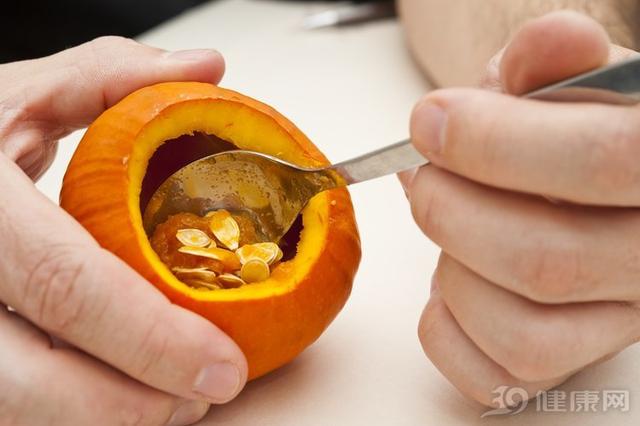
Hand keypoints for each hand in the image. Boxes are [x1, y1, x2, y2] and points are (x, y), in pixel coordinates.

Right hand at [0, 37, 247, 424]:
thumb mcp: (19, 93)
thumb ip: (111, 76)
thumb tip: (207, 68)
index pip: (66, 285)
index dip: (151, 338)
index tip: (224, 365)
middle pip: (31, 381)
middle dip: (132, 404)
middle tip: (209, 393)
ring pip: (16, 408)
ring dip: (108, 415)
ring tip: (176, 398)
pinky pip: (9, 405)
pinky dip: (74, 408)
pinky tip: (121, 389)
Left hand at [402, 11, 639, 405]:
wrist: (580, 182)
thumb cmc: (570, 129)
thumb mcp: (569, 79)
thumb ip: (557, 61)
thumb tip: (551, 41)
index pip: (604, 161)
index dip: (496, 142)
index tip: (429, 122)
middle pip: (544, 261)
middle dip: (448, 209)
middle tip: (422, 173)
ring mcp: (618, 324)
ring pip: (519, 334)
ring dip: (450, 269)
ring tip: (448, 221)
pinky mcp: (571, 363)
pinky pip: (495, 376)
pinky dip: (446, 327)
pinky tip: (454, 276)